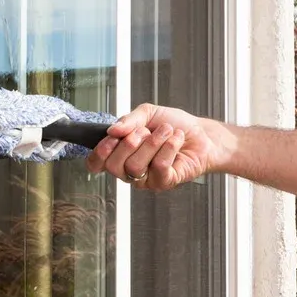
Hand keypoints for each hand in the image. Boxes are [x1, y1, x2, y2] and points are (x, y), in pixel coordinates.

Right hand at [85, 103, 223, 191]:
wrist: (201, 133)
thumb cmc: (173, 125)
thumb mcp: (147, 113)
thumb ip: (128, 120)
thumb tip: (112, 130)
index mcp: (120, 154)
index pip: (96, 164)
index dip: (99, 152)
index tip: (112, 137)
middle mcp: (129, 170)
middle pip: (114, 166)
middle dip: (129, 143)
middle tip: (145, 131)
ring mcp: (146, 179)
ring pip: (135, 166)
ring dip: (153, 142)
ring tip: (166, 131)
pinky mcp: (164, 182)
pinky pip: (158, 167)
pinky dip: (168, 148)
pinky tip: (176, 139)